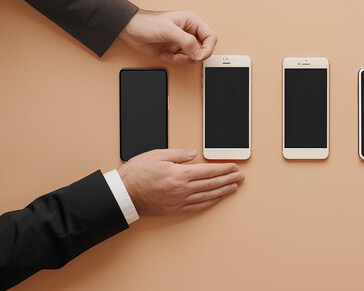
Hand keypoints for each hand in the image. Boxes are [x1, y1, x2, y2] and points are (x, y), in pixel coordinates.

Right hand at [117, 148, 244, 214]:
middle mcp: (182, 189)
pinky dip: (209, 202)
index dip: (223, 169)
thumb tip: (193, 153)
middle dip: (229, 180)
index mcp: (179, 174)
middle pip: (212, 184)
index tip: (233, 167)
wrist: (123, 194)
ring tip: (234, 188)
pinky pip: (196, 206)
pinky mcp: (174, 209)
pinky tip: (216, 200)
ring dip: (223, 192)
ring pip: (207, 196)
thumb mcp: (157, 155)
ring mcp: (179, 201)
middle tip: (241, 177)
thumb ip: (178, 154)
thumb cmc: (136, 174)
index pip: (208, 171)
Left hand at [119, 9, 216, 63]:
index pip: (211, 37)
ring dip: (183, 60)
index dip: (207, 49)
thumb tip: (198, 54)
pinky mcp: (175, 51)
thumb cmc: (147, 23)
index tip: (199, 56)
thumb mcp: (168, 30)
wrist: (130, 30)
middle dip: (192, 56)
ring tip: (172, 55)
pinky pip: (183, 61)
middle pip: (203, 50)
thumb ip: (187, 41)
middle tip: (181, 56)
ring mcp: (182, 43)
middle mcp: (190, 32)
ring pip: (194, 58)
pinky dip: (174, 61)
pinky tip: (165, 54)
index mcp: (192, 22)